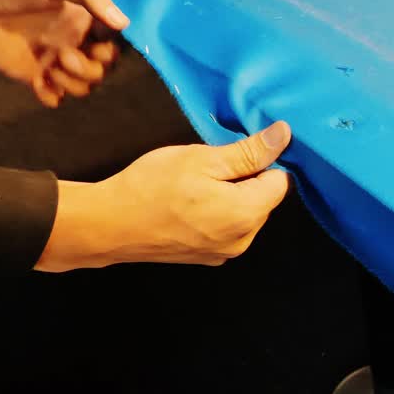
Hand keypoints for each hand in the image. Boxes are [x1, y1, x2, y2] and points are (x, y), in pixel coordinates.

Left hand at [0, 0, 129, 107]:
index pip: (115, 41)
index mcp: (85, 16)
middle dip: (91, 69)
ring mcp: (53, 58)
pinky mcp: (31, 73)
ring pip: (83, 86)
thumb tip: (124, 23)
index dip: (113, 48)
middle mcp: (74, 38)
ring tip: (50, 68)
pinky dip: (52, 96)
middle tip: (63, 54)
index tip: (97, 41)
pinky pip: (54, 97)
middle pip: (103, 69)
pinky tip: (39, 83)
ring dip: (74, 83)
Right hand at [36, 122, 292, 270]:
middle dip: (243, 179)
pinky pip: (225, 227)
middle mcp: (243, 240)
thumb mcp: (203, 158)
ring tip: (192, 186)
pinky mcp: (205, 257)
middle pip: (262, 199)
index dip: (259, 160)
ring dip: (227, 195)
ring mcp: (223, 253)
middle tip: (205, 167)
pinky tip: (186, 203)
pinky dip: (213, 212)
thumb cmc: (153, 186)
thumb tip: (284, 135)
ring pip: (243, 212)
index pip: (279, 180)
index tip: (230, 153)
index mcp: (247, 215)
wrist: (109, 224)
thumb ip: (249, 151)